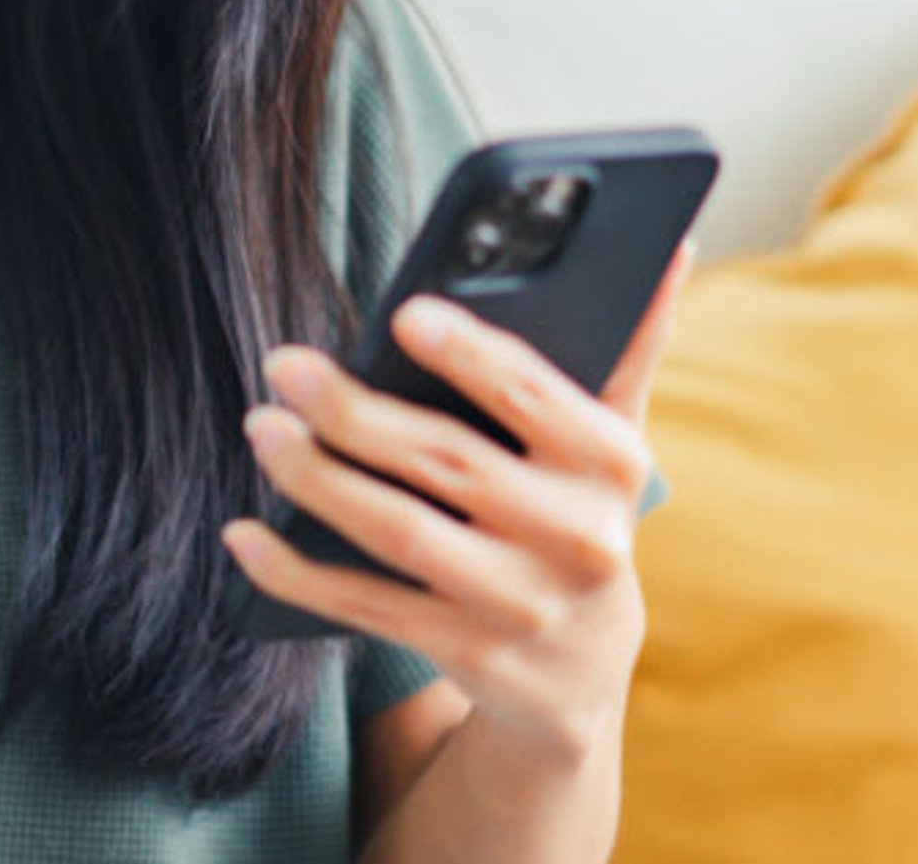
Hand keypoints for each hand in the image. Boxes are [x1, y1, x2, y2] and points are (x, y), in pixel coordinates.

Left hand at [221, 239, 697, 760]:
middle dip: (356, 412)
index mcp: (611, 464)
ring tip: (261, 427)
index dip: (470, 355)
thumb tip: (673, 243)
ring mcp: (521, 606)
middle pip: (449, 462)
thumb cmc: (577, 516)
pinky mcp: (467, 655)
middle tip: (283, 365)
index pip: (534, 396)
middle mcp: (576, 538)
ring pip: (399, 533)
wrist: (584, 673)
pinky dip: (296, 572)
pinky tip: (244, 533)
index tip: (404, 313)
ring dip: (316, 480)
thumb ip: (629, 347)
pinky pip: (366, 608)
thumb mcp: (612, 442)